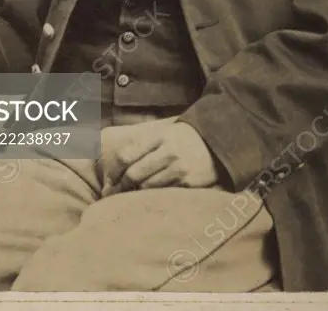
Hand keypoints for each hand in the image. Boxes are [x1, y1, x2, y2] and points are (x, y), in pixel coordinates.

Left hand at [100, 119, 218, 192]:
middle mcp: (168, 152)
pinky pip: (165, 193)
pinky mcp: (189, 183)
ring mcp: (179, 169)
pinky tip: (157, 194)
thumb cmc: (184, 138)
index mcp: (159, 136)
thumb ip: (143, 146)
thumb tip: (116, 165)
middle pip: (134, 174)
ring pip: (147, 187)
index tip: (108, 181)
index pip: (126, 155)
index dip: (113, 171)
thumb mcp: (164, 132)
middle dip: (123, 185)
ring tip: (137, 192)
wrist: (218, 141)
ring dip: (139, 191)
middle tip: (117, 193)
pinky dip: (157, 195)